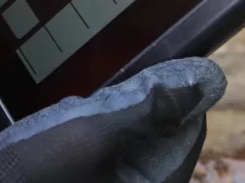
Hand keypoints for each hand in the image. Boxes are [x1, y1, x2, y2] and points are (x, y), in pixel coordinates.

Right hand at [0, 58, 225, 182]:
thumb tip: (203, 84)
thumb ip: (151, 110)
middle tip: (111, 90)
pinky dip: (91, 140)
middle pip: (158, 146)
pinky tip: (66, 130)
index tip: (161, 72)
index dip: (177, 102)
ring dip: (113, 124)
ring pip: (129, 151)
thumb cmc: (41, 172)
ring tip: (85, 109)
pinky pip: (103, 161)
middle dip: (138, 114)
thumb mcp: (97, 132)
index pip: (186, 141)